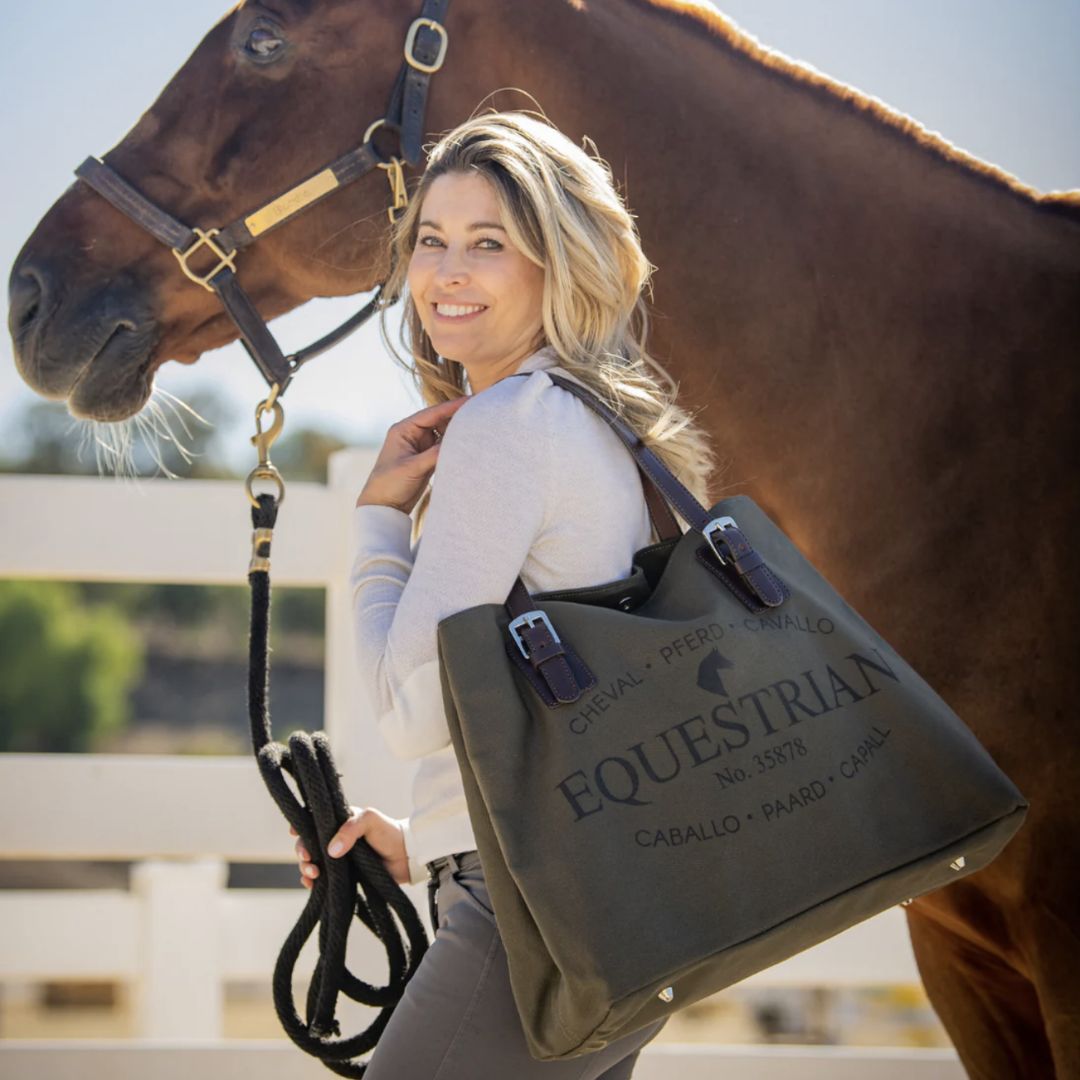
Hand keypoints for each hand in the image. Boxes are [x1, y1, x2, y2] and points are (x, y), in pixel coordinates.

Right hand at [290, 806, 410, 887]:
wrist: (406, 857)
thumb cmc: (388, 832)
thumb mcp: (370, 820)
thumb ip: (350, 829)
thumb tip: (331, 850)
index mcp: (339, 821)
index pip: (314, 820)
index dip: (301, 825)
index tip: (294, 832)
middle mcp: (335, 838)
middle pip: (308, 842)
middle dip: (302, 851)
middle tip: (308, 859)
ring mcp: (337, 857)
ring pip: (311, 861)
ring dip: (306, 868)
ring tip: (314, 874)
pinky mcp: (342, 875)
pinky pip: (320, 879)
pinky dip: (312, 882)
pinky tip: (311, 885)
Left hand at [355, 395, 470, 514]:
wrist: (383, 507)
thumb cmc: (389, 484)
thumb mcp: (413, 468)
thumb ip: (435, 455)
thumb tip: (460, 445)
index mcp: (404, 429)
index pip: (432, 413)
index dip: (452, 406)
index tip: (471, 401)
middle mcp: (412, 434)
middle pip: (440, 420)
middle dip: (458, 418)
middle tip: (480, 415)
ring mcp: (421, 446)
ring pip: (444, 434)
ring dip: (458, 433)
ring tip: (477, 431)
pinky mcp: (427, 458)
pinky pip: (444, 447)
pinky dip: (455, 447)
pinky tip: (468, 446)